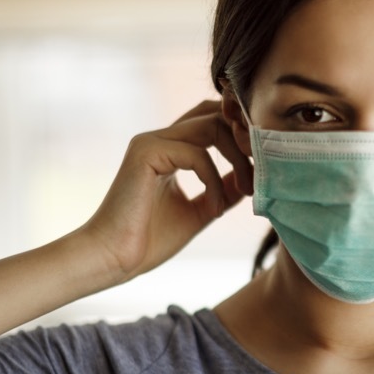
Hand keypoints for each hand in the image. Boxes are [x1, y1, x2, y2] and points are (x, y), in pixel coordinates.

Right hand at [77, 100, 253, 281]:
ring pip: (211, 125)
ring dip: (237, 159)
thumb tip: (250, 177)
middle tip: (259, 179)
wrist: (113, 259)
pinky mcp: (146, 153)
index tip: (260, 172)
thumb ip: (223, 190)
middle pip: (216, 114)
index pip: (212, 120)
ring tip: (245, 192)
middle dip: (244, 142)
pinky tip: (214, 210)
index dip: (241, 137)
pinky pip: (198, 154)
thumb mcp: (198, 211)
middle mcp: (159, 139)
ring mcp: (151, 142)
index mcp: (168, 150)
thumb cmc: (148, 241)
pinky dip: (215, 181)